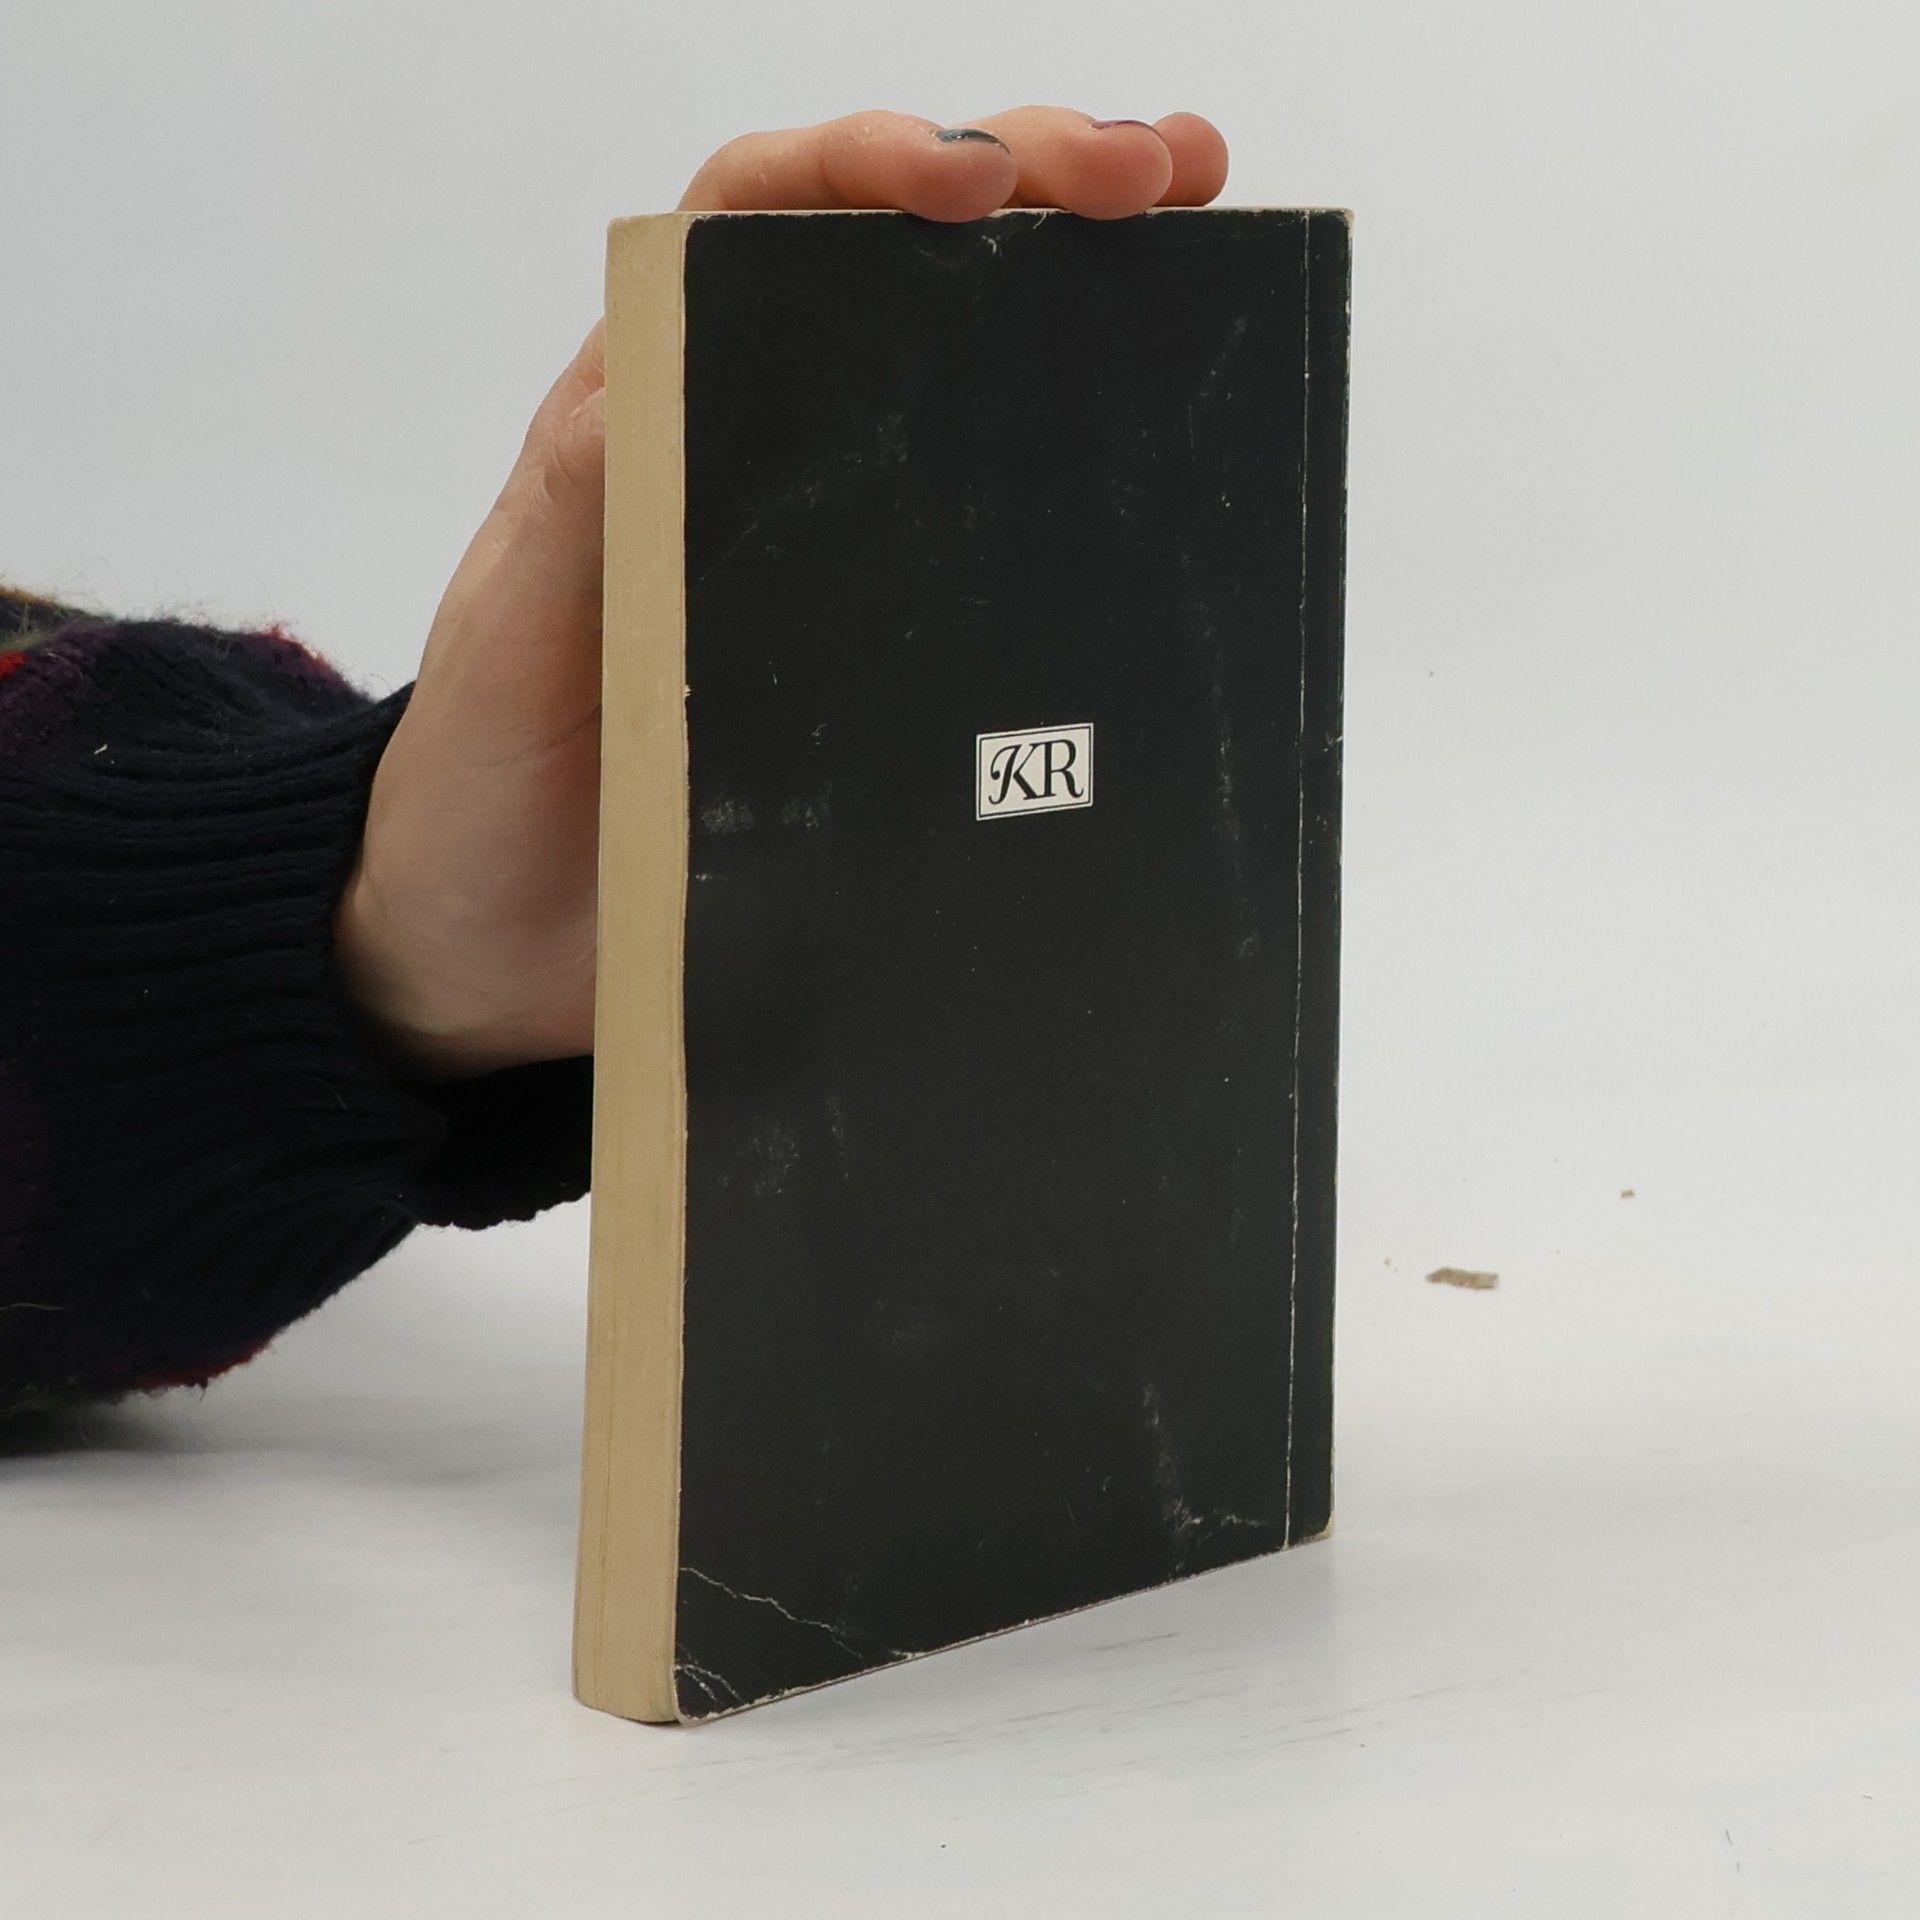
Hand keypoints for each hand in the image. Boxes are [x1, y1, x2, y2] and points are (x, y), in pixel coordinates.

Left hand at [333, 108, 1229, 1079]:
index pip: (756, 220)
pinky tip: (1162, 445)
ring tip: (1208, 239)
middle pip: (892, 257)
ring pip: (962, 366)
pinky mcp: (878, 640)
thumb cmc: (491, 788)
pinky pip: (986, 529)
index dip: (862, 164)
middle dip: (1031, 179)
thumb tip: (640, 387)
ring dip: (1083, 287)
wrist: (507, 942)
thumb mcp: (514, 642)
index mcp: (647, 414)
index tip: (970, 179)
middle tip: (1162, 175)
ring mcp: (824, 543)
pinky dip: (1075, 465)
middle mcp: (747, 447)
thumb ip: (572, 520)